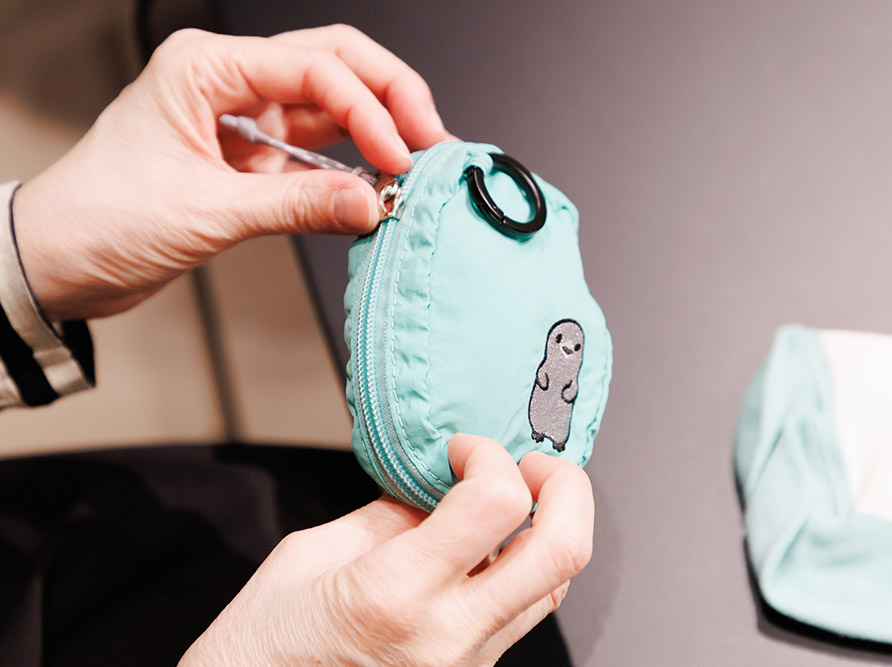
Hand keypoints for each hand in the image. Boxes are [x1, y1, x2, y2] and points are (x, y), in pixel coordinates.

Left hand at [13, 25, 452, 321]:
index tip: (401, 157)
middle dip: (390, 97)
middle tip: (431, 138)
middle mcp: (228, 81)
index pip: (313, 69)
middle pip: (333, 64)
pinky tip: (378, 185)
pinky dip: (351, 167)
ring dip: (377, 128)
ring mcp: (242, 117)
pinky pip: (317, 152)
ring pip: (331, 104)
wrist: (58, 260)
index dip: (369, 111)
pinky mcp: (250, 157)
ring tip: (418, 161)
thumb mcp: (207, 211)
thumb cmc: (100, 218)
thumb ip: (297, 205)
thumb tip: (371, 204)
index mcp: (205, 67)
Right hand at [178, 435, 593, 666]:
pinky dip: (523, 566)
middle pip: (561, 552)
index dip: (490, 455)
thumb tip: (442, 482)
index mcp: (395, 595)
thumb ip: (390, 514)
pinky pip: (522, 614)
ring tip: (518, 495)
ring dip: (551, 527)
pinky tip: (492, 544)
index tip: (464, 448)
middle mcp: (446, 637)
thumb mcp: (309, 556)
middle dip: (566, 487)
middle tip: (533, 462)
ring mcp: (466, 666)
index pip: (496, 504)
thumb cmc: (259, 649)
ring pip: (553, 587)